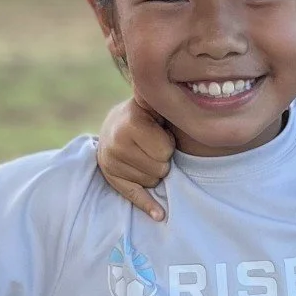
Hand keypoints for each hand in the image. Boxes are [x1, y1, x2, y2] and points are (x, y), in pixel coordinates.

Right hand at [97, 97, 176, 220]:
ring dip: (155, 172)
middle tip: (154, 147)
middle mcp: (116, 143)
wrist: (115, 124)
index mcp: (130, 122)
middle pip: (160, 169)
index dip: (168, 145)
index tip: (161, 134)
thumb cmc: (145, 113)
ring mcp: (111, 162)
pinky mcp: (111, 178)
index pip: (165, 151)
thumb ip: (163, 97)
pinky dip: (148, 205)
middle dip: (163, 160)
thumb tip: (185, 81)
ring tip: (146, 155)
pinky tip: (160, 214)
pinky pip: (133, 196)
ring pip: (152, 182)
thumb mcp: (152, 102)